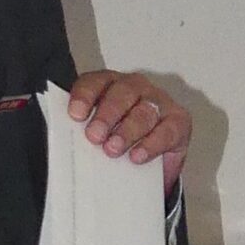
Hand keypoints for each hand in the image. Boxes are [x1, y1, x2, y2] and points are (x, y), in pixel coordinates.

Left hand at [68, 70, 192, 196]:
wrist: (149, 162)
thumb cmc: (117, 141)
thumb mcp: (99, 135)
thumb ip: (84, 133)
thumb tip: (66, 147)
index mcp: (109, 84)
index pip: (95, 82)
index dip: (85, 96)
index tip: (75, 115)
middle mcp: (135, 87)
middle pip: (122, 93)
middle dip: (107, 115)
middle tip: (94, 136)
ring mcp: (159, 101)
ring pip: (144, 110)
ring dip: (127, 131)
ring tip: (112, 149)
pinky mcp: (179, 120)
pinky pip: (166, 130)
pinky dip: (151, 144)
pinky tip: (137, 157)